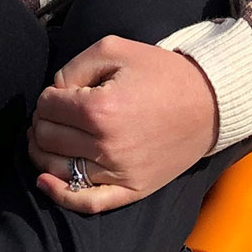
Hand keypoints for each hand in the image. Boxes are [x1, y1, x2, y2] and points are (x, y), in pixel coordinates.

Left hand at [29, 36, 216, 215]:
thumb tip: (53, 93)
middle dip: (43, 121)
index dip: (48, 95)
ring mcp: (119, 172)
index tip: (60, 92)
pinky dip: (60, 195)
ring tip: (48, 138)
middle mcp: (106, 145)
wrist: (208, 103)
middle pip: (47, 137)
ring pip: (58, 168)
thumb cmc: (161, 72)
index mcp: (100, 109)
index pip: (47, 106)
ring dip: (43, 152)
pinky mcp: (132, 190)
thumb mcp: (115, 49)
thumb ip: (74, 66)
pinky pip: (87, 202)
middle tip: (56, 112)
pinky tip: (44, 182)